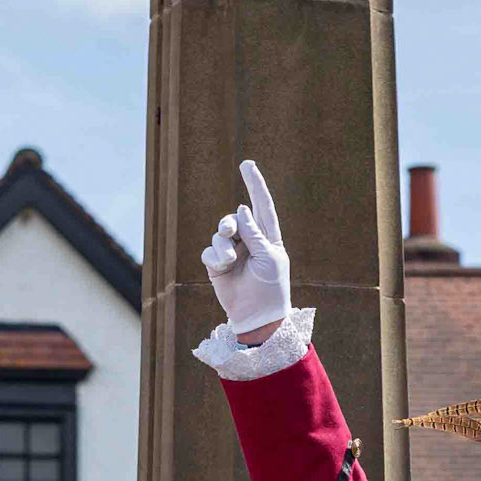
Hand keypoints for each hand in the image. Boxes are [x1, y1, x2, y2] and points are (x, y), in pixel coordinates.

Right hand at [201, 159, 290, 335]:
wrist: (257, 317)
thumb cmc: (270, 288)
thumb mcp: (268, 257)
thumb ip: (255, 233)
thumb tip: (242, 207)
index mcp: (268, 237)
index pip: (262, 205)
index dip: (255, 184)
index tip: (247, 164)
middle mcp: (249, 241)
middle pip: (234, 218)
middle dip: (229, 222)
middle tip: (228, 230)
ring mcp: (233, 252)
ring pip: (219, 234)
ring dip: (223, 245)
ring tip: (230, 260)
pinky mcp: (217, 265)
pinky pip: (209, 251)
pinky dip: (214, 256)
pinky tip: (222, 267)